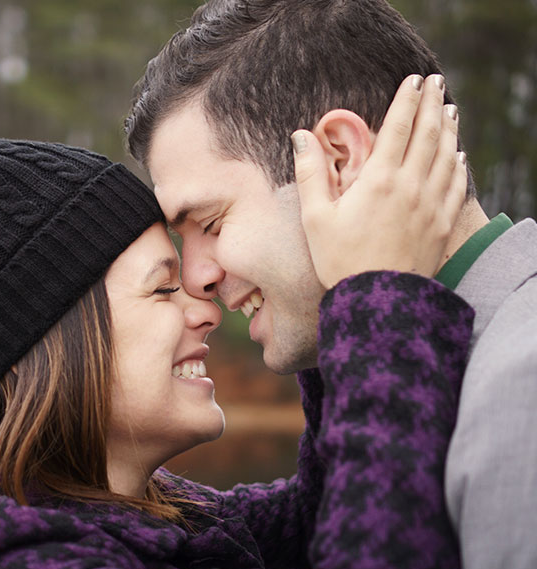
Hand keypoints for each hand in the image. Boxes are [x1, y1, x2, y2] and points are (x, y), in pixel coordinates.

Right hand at [292, 74, 467, 288]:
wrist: (378, 299)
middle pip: (428, 134)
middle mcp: (411, 186)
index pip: (398, 128)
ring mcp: (431, 205)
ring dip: (449, 129)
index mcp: (380, 180)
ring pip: (446, 156)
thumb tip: (301, 136)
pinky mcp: (442, 225)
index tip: (414, 80)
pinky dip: (458, 166)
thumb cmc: (340, 260)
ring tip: (450, 110)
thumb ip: (310, 173)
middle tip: (436, 84)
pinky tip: (457, 156)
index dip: (407, 100)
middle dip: (432, 105)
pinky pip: (456, 186)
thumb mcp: (315, 217)